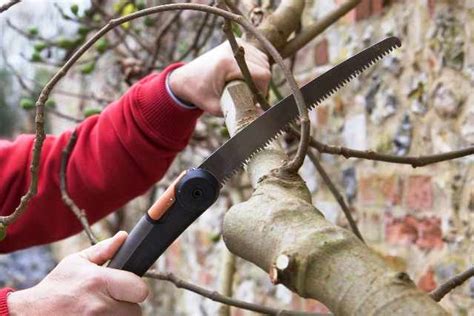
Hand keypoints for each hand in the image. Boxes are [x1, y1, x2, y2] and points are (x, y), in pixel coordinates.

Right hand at [7, 232, 148, 315]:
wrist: (31, 315)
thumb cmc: (57, 287)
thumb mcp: (76, 263)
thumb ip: (103, 250)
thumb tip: (124, 236)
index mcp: (98, 282)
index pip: (140, 289)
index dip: (135, 287)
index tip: (126, 286)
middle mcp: (99, 306)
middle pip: (136, 309)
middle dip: (127, 303)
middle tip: (112, 299)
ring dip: (119, 314)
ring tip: (103, 309)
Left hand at [169, 40, 270, 115]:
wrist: (185, 79)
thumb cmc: (199, 94)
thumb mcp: (216, 107)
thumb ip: (238, 112)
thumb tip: (261, 115)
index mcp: (227, 63)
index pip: (262, 74)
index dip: (263, 88)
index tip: (254, 99)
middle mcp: (232, 49)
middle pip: (264, 66)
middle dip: (262, 83)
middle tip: (250, 95)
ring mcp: (234, 44)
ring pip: (263, 59)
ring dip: (260, 74)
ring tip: (248, 86)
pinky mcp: (235, 43)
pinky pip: (256, 55)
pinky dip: (256, 66)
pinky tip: (247, 76)